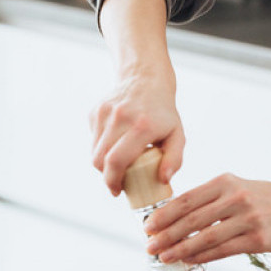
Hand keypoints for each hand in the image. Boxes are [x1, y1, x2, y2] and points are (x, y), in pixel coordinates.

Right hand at [89, 69, 184, 195]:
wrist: (146, 79)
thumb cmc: (163, 113)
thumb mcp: (177, 135)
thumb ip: (174, 159)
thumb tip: (163, 180)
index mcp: (142, 125)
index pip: (116, 161)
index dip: (113, 181)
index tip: (118, 191)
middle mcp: (120, 117)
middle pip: (100, 159)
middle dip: (106, 177)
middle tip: (117, 183)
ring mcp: (105, 112)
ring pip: (94, 151)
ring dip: (103, 163)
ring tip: (118, 164)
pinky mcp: (95, 111)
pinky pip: (93, 139)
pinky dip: (102, 147)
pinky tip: (115, 143)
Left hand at [144, 174, 270, 264]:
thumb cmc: (260, 198)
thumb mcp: (235, 186)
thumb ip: (208, 197)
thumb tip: (174, 215)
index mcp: (224, 182)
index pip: (187, 199)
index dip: (164, 214)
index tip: (148, 225)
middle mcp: (235, 198)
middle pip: (192, 219)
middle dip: (166, 234)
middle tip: (149, 245)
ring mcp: (247, 219)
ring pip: (205, 237)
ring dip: (180, 249)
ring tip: (164, 256)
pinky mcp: (257, 240)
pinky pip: (222, 251)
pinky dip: (202, 257)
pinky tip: (188, 260)